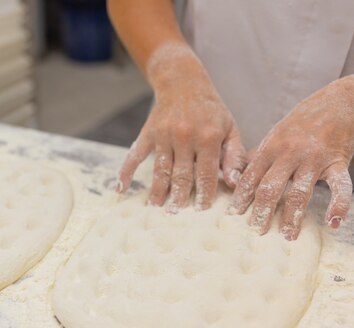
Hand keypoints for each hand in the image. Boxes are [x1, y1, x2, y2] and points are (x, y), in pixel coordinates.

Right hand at [116, 44, 245, 211]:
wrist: (183, 82)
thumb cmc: (211, 110)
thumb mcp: (230, 128)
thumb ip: (234, 156)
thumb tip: (236, 183)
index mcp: (209, 137)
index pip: (207, 173)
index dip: (205, 193)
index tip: (202, 211)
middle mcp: (185, 136)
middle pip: (182, 175)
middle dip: (180, 197)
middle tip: (177, 216)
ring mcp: (164, 135)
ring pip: (161, 169)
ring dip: (158, 191)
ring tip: (156, 208)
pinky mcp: (148, 133)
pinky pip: (135, 155)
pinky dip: (126, 172)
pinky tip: (121, 189)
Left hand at [229, 75, 353, 239]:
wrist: (337, 101)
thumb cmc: (302, 122)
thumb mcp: (275, 136)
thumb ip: (258, 158)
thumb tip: (237, 178)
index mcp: (270, 148)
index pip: (250, 177)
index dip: (241, 198)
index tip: (233, 216)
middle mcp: (289, 153)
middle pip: (270, 187)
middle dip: (261, 212)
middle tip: (256, 232)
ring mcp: (314, 158)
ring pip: (299, 192)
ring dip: (292, 216)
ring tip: (287, 236)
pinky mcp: (338, 161)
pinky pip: (341, 186)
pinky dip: (339, 205)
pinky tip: (334, 223)